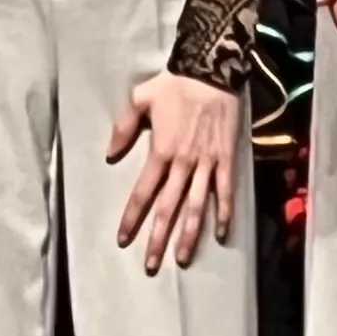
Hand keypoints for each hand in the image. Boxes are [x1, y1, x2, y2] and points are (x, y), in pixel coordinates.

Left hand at [104, 72, 243, 271]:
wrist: (211, 71)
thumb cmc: (174, 84)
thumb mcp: (139, 99)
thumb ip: (123, 128)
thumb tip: (109, 154)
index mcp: (160, 151)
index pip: (143, 192)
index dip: (132, 217)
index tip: (123, 238)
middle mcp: (183, 163)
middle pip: (168, 208)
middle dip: (158, 237)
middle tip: (151, 264)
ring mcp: (207, 163)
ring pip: (196, 206)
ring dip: (189, 234)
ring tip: (183, 259)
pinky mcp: (227, 159)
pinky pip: (225, 190)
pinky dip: (223, 212)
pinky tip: (220, 233)